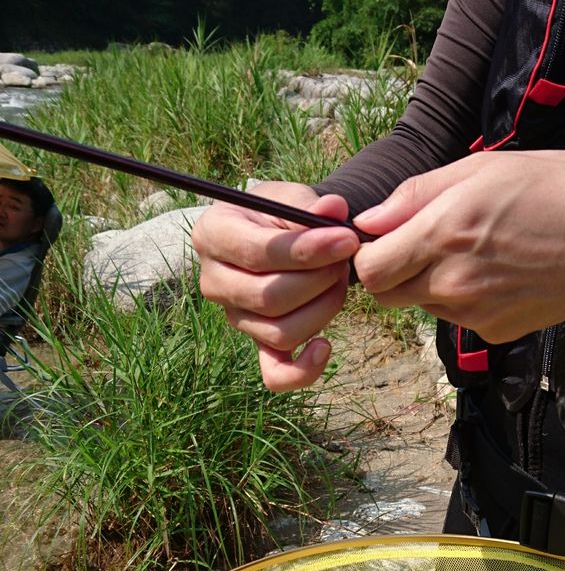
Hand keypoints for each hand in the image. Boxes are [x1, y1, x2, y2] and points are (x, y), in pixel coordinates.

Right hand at [192, 182, 358, 389]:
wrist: (280, 233)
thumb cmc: (282, 213)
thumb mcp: (292, 197)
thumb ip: (311, 204)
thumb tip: (334, 210)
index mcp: (213, 235)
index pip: (258, 253)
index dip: (307, 250)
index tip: (347, 239)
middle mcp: (214, 281)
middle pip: (269, 298)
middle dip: (319, 280)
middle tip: (344, 259)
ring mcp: (235, 317)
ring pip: (280, 332)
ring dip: (323, 309)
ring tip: (339, 281)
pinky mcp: (256, 342)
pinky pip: (275, 373)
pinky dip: (304, 370)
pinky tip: (325, 346)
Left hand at [352, 151, 564, 341]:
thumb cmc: (555, 188)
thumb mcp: (483, 168)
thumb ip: (416, 196)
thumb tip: (367, 221)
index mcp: (442, 233)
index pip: (368, 269)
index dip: (369, 254)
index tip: (386, 237)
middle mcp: (451, 282)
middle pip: (387, 294)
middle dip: (395, 271)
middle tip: (426, 244)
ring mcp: (473, 313)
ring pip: (423, 304)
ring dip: (432, 283)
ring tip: (477, 251)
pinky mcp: (493, 332)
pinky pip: (458, 317)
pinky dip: (466, 299)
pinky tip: (500, 273)